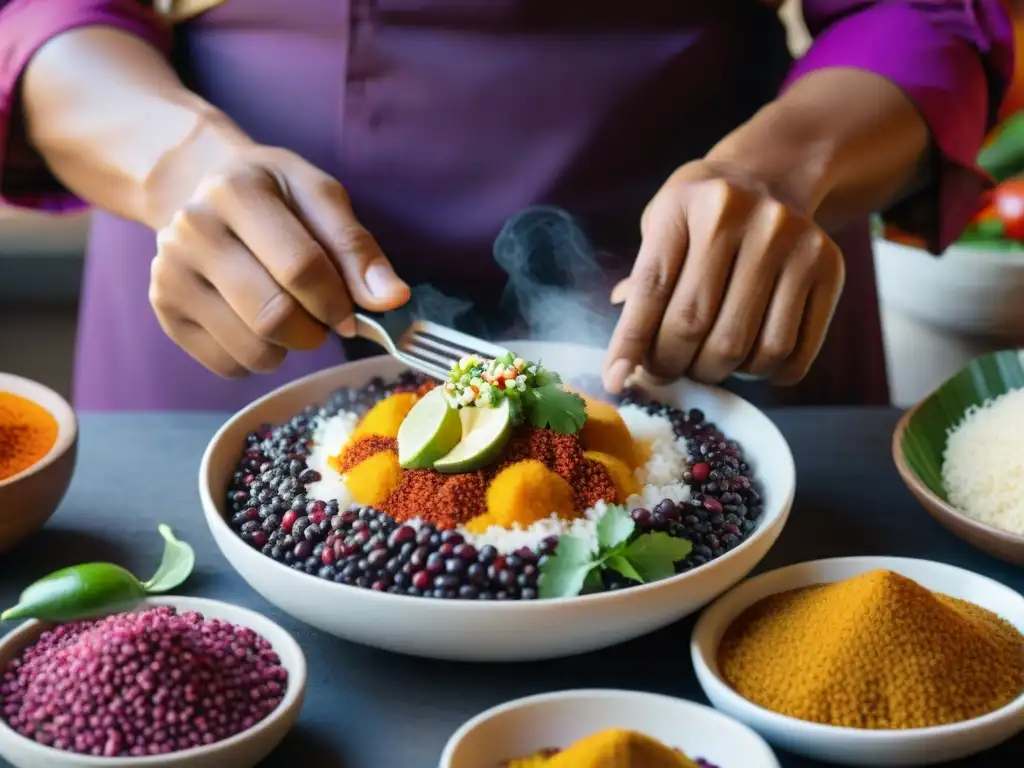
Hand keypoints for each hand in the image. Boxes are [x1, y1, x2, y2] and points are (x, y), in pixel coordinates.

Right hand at [150, 146, 409, 376]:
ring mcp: (169, 274)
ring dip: (289, 347)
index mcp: (235, 191)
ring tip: (290, 315)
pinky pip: (229, 365)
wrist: (202, 187)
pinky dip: (259, 357)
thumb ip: (357, 248)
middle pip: (272, 316)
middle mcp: (191, 231)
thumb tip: (392, 299)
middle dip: (315, 330)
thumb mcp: (320, 198)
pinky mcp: (164, 312)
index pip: (300, 267)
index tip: (354, 313)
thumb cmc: (275, 196)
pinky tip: (255, 323)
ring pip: (251, 349)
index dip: (339, 302)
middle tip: (323, 318)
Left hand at [602, 160, 844, 391]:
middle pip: (695, 324)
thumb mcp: (662, 224)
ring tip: (708, 363)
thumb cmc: (702, 214)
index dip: (631, 343)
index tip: (615, 381)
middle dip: (671, 364)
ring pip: (746, 348)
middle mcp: (743, 217)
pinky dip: (768, 374)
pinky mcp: (829, 268)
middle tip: (665, 371)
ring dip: (719, 374)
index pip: (652, 289)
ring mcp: (792, 242)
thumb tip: (623, 359)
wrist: (771, 177)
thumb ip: (643, 283)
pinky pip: (794, 350)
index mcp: (689, 203)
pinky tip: (752, 363)